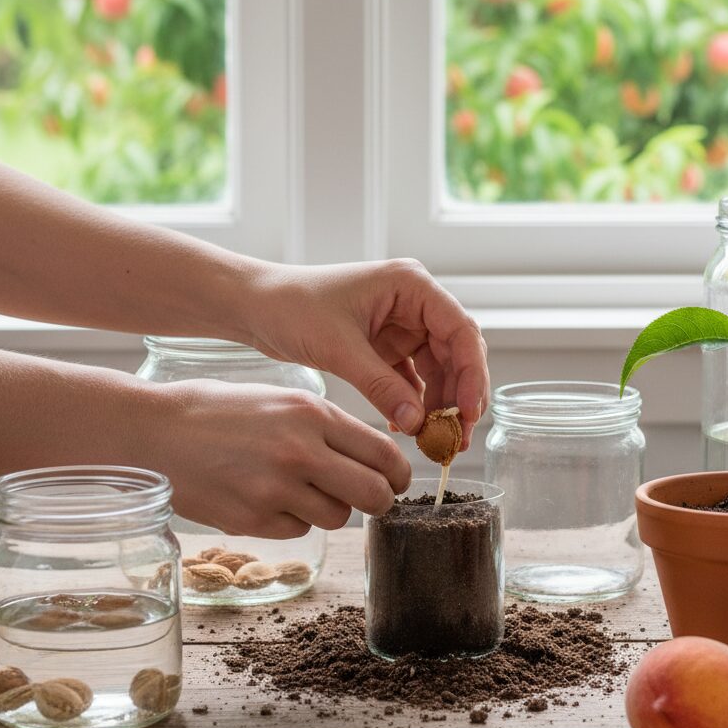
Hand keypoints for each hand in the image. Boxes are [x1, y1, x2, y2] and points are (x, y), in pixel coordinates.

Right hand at [155, 380, 411, 537]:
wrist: (154, 432)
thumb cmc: (220, 409)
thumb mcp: (282, 399)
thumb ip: (328, 426)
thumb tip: (373, 456)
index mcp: (312, 414)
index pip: (384, 453)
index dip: (400, 472)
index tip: (398, 479)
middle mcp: (300, 452)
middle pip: (374, 495)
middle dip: (381, 500)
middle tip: (374, 498)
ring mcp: (274, 490)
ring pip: (338, 517)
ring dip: (332, 508)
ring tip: (305, 489)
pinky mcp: (251, 521)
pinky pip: (299, 530)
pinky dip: (294, 519)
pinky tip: (271, 497)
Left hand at [247, 259, 488, 446]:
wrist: (255, 307)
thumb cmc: (292, 307)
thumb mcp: (339, 348)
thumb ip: (382, 386)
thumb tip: (419, 424)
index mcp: (411, 285)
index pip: (460, 330)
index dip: (472, 372)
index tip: (469, 411)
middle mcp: (413, 302)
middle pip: (456, 353)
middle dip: (459, 396)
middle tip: (457, 439)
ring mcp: (402, 325)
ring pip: (439, 369)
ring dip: (440, 404)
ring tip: (436, 442)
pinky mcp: (387, 346)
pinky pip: (413, 379)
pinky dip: (414, 403)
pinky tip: (408, 428)